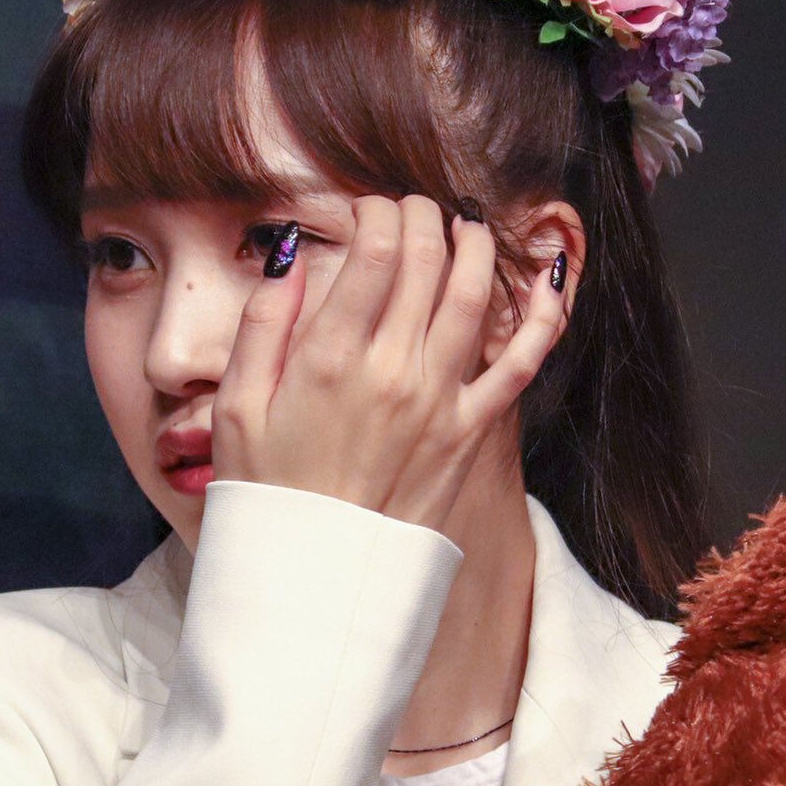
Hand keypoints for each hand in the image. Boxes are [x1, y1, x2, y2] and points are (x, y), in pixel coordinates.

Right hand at [210, 192, 567, 534]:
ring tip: (464, 227)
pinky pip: (521, 363)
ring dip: (475, 247)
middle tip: (413, 210)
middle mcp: (392, 372)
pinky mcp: (471, 432)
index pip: (375, 254)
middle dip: (423, 218)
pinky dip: (542, 316)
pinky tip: (548, 279)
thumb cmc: (268, 494)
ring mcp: (440, 402)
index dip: (379, 213)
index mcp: (329, 360)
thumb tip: (288, 256)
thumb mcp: (236, 408)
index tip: (370, 207)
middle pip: (427, 263)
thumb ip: (262, 326)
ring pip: (474, 297)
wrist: (316, 578)